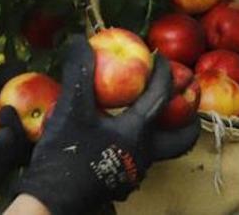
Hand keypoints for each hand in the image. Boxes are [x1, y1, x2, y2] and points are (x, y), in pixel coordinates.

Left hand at [0, 61, 32, 189]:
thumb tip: (22, 65)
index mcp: (17, 135)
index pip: (38, 129)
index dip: (46, 117)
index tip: (42, 99)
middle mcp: (13, 155)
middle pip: (31, 145)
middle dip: (27, 127)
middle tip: (8, 108)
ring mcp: (0, 169)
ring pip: (15, 158)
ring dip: (15, 140)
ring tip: (4, 118)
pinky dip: (0, 155)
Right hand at [15, 36, 199, 214]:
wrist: (52, 199)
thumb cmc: (64, 155)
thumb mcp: (70, 108)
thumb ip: (79, 73)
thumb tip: (81, 40)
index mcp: (137, 133)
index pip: (161, 97)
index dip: (163, 73)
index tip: (160, 57)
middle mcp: (144, 155)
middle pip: (181, 138)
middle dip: (187, 117)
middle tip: (183, 98)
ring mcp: (134, 172)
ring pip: (161, 150)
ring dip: (161, 130)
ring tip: (149, 113)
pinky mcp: (121, 182)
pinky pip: (140, 159)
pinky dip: (140, 142)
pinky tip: (119, 134)